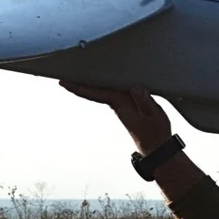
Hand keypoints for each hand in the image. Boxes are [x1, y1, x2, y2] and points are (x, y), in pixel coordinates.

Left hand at [60, 82, 174, 153]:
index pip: (95, 93)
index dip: (79, 87)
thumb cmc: (155, 133)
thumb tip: (136, 88)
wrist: (156, 146)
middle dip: (79, 81)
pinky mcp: (128, 103)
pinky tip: (101, 79)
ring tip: (77, 71)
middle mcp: (117, 103)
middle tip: (62, 73)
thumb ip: (145, 103)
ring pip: (101, 89)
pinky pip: (111, 90)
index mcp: (120, 104)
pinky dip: (102, 84)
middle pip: (94, 89)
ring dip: (89, 81)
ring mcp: (122, 104)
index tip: (64, 82)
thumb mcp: (153, 116)